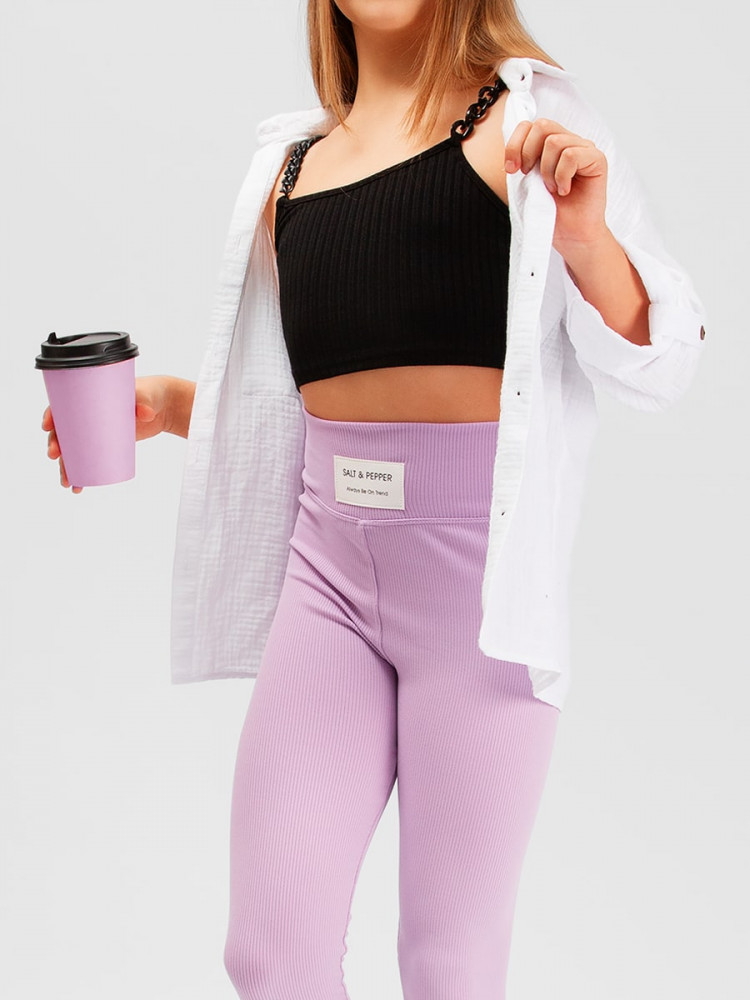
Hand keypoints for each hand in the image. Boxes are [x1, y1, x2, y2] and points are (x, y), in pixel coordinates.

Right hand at [41, 374, 172, 493]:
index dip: (51, 415)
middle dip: (55, 445)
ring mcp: (95, 433)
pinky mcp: (105, 446)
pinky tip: (77, 487)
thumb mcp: (147, 395)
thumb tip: (146, 413)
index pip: (63, 405)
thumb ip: (146, 401)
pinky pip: (88, 461)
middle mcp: (88, 416)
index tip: (47, 426)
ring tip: (67, 481)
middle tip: (55, 455)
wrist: (162, 407)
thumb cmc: (150, 394)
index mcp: (90, 397)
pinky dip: (81, 474)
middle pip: (63, 432)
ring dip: (65, 467)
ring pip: (73, 451)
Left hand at [504, 118, 609, 250]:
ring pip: (555, 142)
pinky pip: (571, 155)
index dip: (515, 144)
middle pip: (542, 125)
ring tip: (552, 189)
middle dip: (528, 152)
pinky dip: (562, 176)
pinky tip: (565, 190)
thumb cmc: (551, 213)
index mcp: (550, 146)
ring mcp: (584, 148)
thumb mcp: (527, 185)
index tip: (511, 169)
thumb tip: (511, 147)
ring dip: (547, 170)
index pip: (529, 125)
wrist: (571, 236)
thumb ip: (522, 162)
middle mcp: (568, 142)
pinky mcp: (597, 159)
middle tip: (529, 176)